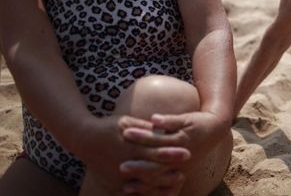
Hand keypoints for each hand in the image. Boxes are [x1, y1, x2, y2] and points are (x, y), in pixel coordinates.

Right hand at [76, 115, 190, 193]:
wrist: (83, 139)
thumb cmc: (108, 127)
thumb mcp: (125, 122)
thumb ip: (144, 126)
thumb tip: (162, 127)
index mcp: (131, 146)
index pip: (155, 150)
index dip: (171, 153)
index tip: (187, 152)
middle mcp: (125, 162)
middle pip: (151, 169)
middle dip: (168, 172)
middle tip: (184, 173)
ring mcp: (118, 175)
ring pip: (143, 183)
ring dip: (159, 185)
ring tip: (173, 185)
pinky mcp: (113, 184)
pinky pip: (131, 191)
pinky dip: (145, 193)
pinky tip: (157, 193)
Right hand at [121, 111, 228, 180]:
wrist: (213, 129)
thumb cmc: (191, 147)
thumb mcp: (182, 164)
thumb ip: (164, 174)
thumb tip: (143, 189)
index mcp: (176, 169)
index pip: (153, 178)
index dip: (139, 183)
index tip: (123, 186)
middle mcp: (179, 158)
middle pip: (156, 164)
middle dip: (138, 166)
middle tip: (122, 167)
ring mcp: (183, 141)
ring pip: (162, 141)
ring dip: (144, 137)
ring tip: (126, 133)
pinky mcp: (187, 125)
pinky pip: (174, 123)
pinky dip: (164, 122)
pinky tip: (153, 118)